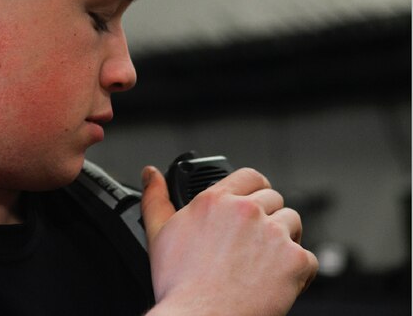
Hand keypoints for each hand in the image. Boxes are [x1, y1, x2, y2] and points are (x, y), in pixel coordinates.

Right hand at [141, 166, 317, 315]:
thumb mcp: (159, 234)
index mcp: (215, 200)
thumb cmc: (179, 284)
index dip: (254, 189)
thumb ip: (155, 198)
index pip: (250, 176)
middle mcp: (246, 211)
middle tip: (252, 244)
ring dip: (284, 240)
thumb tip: (151, 174)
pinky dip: (298, 272)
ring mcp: (273, 234)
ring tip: (265, 263)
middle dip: (267, 218)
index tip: (253, 202)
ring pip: (293, 224)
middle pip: (274, 199)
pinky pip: (308, 258)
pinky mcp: (294, 260)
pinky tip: (277, 283)